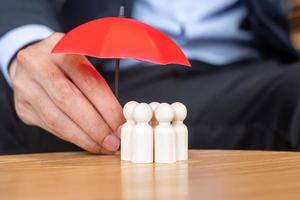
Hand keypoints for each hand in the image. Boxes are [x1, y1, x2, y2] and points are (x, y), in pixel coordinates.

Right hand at [10, 33, 124, 153]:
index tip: (120, 124)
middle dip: (95, 126)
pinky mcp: (22, 106)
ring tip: (102, 146)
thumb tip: (120, 113)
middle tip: (112, 142)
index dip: (106, 106)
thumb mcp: (81, 59)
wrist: (32, 61)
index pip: (87, 81)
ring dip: (83, 137)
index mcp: (60, 49)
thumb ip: (98, 81)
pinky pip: (48, 126)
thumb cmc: (64, 62)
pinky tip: (85, 142)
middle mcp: (38, 65)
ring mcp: (26, 86)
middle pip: (69, 100)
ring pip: (56, 118)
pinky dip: (70, 137)